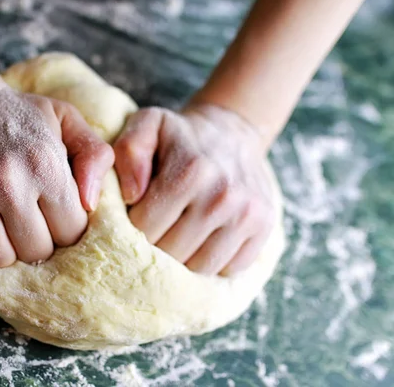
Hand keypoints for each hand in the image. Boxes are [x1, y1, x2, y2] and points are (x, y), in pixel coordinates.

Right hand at [0, 74, 112, 266]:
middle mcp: (8, 182)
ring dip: (3, 245)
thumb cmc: (14, 112)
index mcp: (46, 164)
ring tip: (0, 218)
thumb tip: (90, 204)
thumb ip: (95, 155)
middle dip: (37, 240)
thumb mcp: (65, 118)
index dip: (65, 228)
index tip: (54, 214)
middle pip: (36, 251)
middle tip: (27, 217)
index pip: (71, 232)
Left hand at [114, 104, 274, 274]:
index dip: (133, 226)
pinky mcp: (264, 226)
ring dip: (183, 261)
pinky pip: (229, 268)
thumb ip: (128, 150)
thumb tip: (131, 194)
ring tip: (178, 237)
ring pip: (201, 268)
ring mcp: (247, 214)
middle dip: (156, 246)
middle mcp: (223, 195)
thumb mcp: (148, 125)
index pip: (146, 227)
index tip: (137, 214)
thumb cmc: (179, 135)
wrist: (231, 131)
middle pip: (173, 252)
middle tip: (156, 229)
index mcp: (190, 171)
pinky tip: (204, 240)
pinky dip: (213, 263)